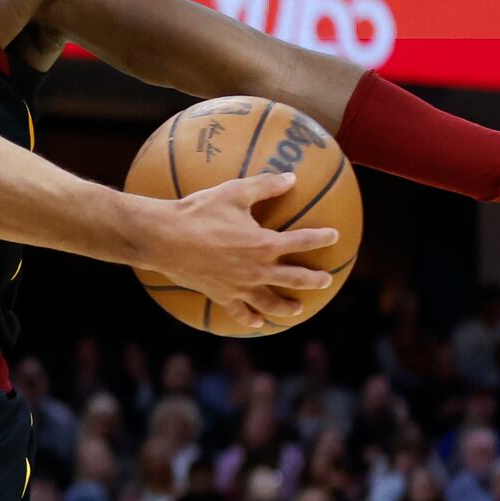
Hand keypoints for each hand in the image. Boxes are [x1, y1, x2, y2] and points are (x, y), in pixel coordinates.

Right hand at [139, 172, 339, 332]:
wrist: (165, 238)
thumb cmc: (199, 212)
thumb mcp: (234, 192)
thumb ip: (265, 185)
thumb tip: (291, 177)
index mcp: (265, 244)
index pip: (303, 242)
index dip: (321, 238)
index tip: (334, 236)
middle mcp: (258, 270)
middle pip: (294, 279)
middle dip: (314, 279)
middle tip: (325, 280)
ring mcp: (239, 286)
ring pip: (270, 302)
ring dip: (286, 307)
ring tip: (297, 309)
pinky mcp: (220, 295)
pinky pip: (239, 312)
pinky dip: (249, 318)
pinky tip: (256, 322)